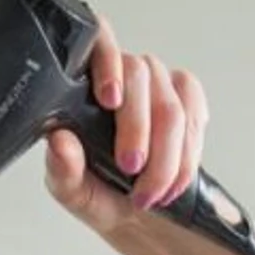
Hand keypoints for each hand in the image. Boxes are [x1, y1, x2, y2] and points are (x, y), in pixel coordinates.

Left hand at [42, 16, 209, 236]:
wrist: (136, 212)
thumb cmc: (100, 193)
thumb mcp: (73, 192)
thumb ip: (63, 170)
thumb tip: (60, 142)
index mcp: (86, 85)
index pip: (97, 43)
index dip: (107, 63)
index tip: (109, 100)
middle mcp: (124, 75)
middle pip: (140, 77)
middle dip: (139, 130)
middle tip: (131, 169)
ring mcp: (158, 83)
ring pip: (171, 105)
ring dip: (166, 156)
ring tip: (153, 191)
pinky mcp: (187, 98)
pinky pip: (195, 113)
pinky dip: (188, 153)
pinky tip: (176, 176)